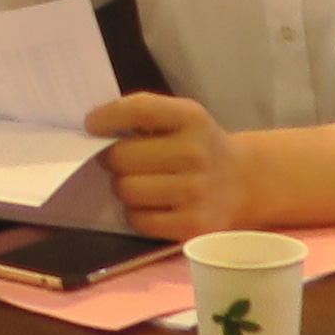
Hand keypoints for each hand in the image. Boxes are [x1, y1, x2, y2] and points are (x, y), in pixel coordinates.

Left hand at [90, 91, 253, 237]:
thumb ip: (145, 115)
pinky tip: (151, 204)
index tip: (91, 124)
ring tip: (139, 182)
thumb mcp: (182, 118)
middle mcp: (196, 153)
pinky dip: (137, 214)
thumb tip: (94, 127)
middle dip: (113, 159)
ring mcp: (196, 191)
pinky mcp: (193, 225)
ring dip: (124, 186)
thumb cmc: (197, 146)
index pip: (139, 110)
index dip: (107, 116)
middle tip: (121, 160)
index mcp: (191, 117)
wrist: (243, 181)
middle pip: (122, 156)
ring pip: (127, 190)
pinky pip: (139, 221)